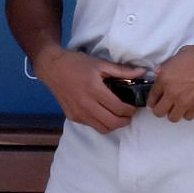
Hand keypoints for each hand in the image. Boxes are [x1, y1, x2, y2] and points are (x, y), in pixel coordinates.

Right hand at [33, 47, 149, 132]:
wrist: (52, 68)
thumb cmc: (77, 63)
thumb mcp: (100, 64)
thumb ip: (122, 71)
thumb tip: (142, 72)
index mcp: (94, 90)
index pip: (118, 108)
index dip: (130, 110)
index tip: (134, 106)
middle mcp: (86, 105)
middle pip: (112, 123)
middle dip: (125, 121)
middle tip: (129, 114)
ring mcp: (78, 113)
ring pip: (102, 128)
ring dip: (114, 125)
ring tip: (119, 116)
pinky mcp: (72, 116)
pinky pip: (91, 125)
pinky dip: (101, 123)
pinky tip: (104, 113)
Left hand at [150, 36, 193, 121]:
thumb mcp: (181, 54)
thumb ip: (167, 65)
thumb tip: (160, 71)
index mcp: (165, 78)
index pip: (152, 96)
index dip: (152, 99)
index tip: (154, 101)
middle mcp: (173, 92)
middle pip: (159, 112)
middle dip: (159, 109)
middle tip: (163, 105)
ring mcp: (185, 101)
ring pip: (172, 118)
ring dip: (173, 113)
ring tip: (176, 107)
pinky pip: (188, 117)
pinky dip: (187, 113)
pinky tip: (189, 106)